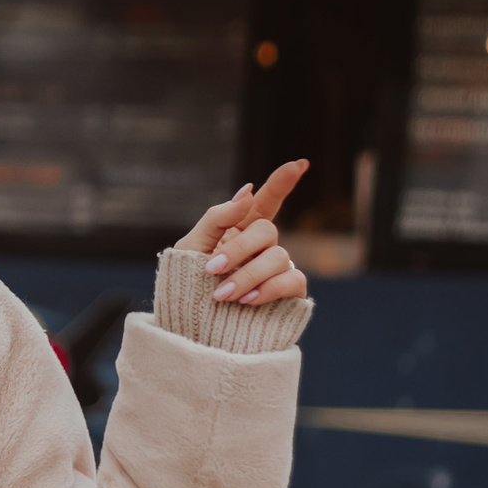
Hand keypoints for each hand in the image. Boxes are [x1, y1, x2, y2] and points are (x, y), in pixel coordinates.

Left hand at [176, 160, 310, 306]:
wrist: (191, 324)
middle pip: (267, 231)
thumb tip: (248, 190)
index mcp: (240, 229)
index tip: (300, 163)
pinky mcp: (288, 294)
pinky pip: (293, 281)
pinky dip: (269, 289)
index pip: (265, 201)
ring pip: (279, 257)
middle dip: (239, 249)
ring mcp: (277, 269)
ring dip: (247, 275)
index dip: (282, 182)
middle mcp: (262, 247)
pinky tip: (247, 301)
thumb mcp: (192, 246)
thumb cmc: (188, 283)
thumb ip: (218, 216)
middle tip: (212, 269)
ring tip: (221, 294)